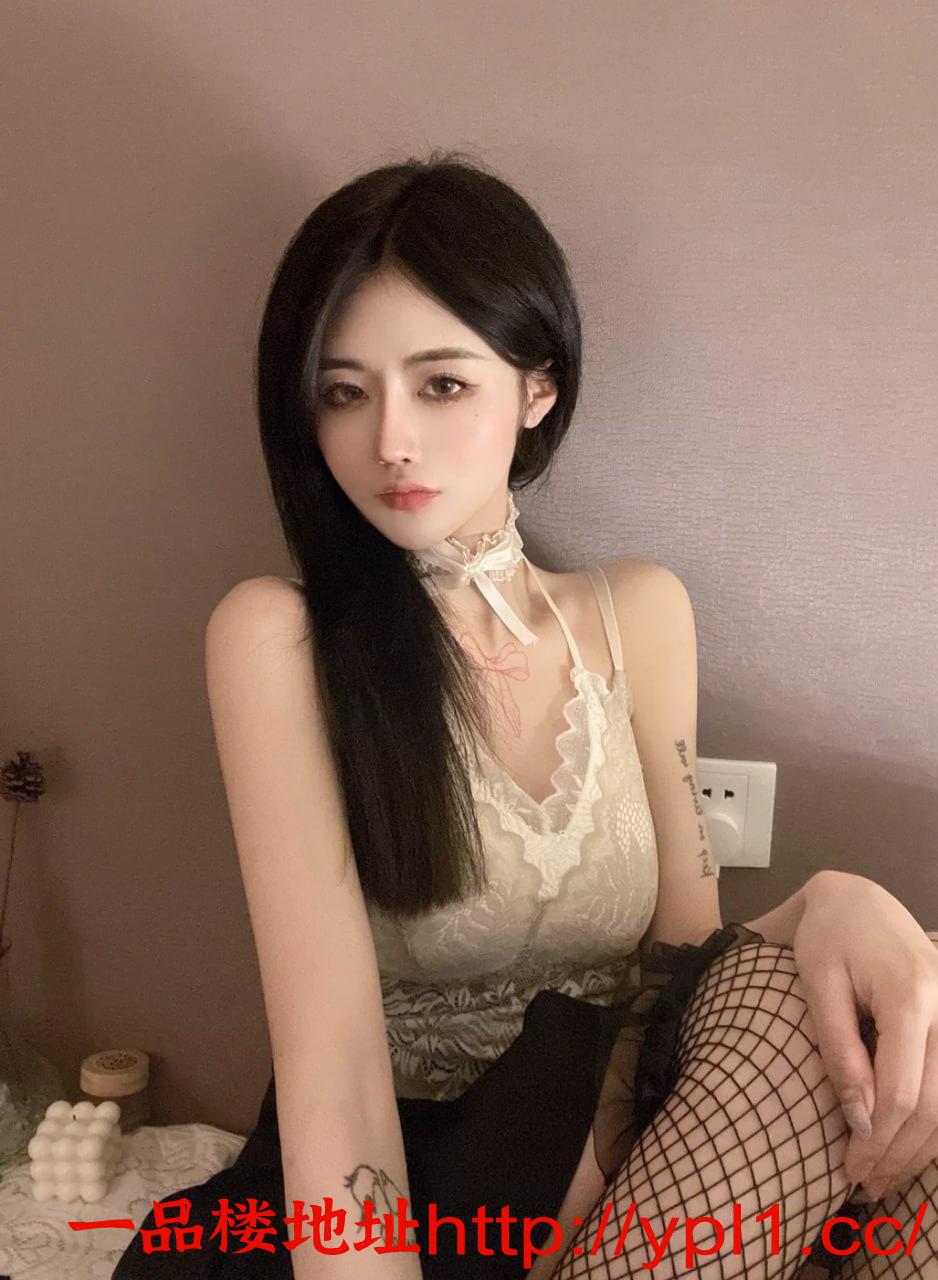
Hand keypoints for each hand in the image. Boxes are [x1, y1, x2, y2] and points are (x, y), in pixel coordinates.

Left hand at [792, 871, 937, 1202]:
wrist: (858, 899)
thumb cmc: (828, 936)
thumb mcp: (817, 983)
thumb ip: (838, 1048)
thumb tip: (859, 1118)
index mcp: (909, 995)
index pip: (902, 1090)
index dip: (876, 1139)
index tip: (848, 1168)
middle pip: (936, 1106)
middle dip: (899, 1154)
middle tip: (862, 1184)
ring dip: (920, 1148)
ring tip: (882, 1176)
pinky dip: (935, 1124)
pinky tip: (906, 1145)